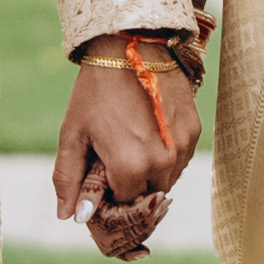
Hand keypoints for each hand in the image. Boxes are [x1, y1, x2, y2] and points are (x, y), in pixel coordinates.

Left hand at [53, 47, 196, 259]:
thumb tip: (68, 217)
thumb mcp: (73, 133)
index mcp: (129, 167)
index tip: (100, 184)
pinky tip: (148, 132)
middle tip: (113, 162)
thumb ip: (69, 179)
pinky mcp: (194, 130)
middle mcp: (162, 162)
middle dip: (130, 188)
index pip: (123, 206)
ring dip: (150, 174)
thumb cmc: (96, 90)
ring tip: (131, 143)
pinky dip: (165, 156)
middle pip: (147, 197)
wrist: (130, 45)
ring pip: (167, 180)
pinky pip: (180, 159)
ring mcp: (182, 147)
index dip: (110, 198)